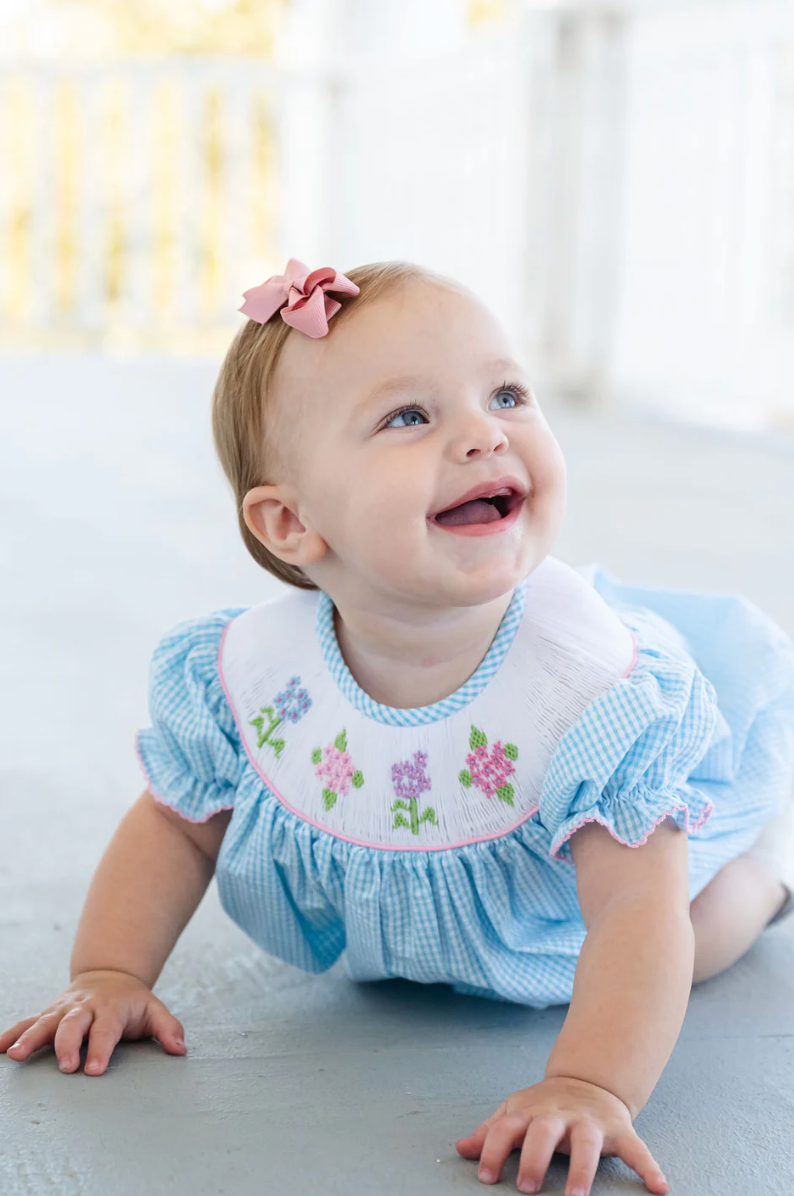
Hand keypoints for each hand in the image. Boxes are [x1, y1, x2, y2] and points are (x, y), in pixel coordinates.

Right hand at [0, 968, 185, 1075]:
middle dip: (68, 1045)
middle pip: (73, 1024)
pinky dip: (12, 1032)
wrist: (109, 975)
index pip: (106, 1029)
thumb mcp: (154, 1010)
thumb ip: (168, 1028)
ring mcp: (63, 1010)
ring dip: (30, 1038)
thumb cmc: (132, 1002)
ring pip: (44, 1022)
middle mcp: (84, 1007)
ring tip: (15, 1055)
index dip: (101, 1049)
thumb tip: (179, 1049)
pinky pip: (27, 1021)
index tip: (94, 1070)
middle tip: (65, 1067)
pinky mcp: (48, 1014)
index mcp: (111, 1008)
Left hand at [456, 1075, 667, 1195]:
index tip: (486, 1177)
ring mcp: (590, 1121)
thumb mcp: (517, 1112)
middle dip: (535, 1158)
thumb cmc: (545, 1107)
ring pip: (586, 1142)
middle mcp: (558, 1115)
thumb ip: (491, 1132)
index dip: (493, 1150)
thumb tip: (461, 1148)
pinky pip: (636, 1148)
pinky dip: (649, 1166)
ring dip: (582, 1170)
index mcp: (530, 1112)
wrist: (589, 1079)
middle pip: (543, 1131)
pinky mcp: (618, 1130)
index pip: (506, 1127)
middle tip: (527, 1189)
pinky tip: (659, 1186)